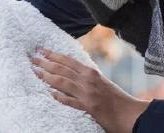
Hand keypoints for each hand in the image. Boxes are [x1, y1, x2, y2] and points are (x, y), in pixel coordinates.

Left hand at [32, 48, 150, 132]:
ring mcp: (87, 93)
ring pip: (62, 82)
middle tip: (32, 58)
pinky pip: (70, 100)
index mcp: (91, 73)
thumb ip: (87, 78)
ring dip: (47, 76)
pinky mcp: (88, 107)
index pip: (68, 61)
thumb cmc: (117, 99)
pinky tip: (50, 93)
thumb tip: (72, 73)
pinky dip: (59, 96)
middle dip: (45, 63)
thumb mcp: (102, 83)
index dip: (53, 55)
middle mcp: (88, 80)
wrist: (130, 113)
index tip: (41, 50)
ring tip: (35, 72)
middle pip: (62, 69)